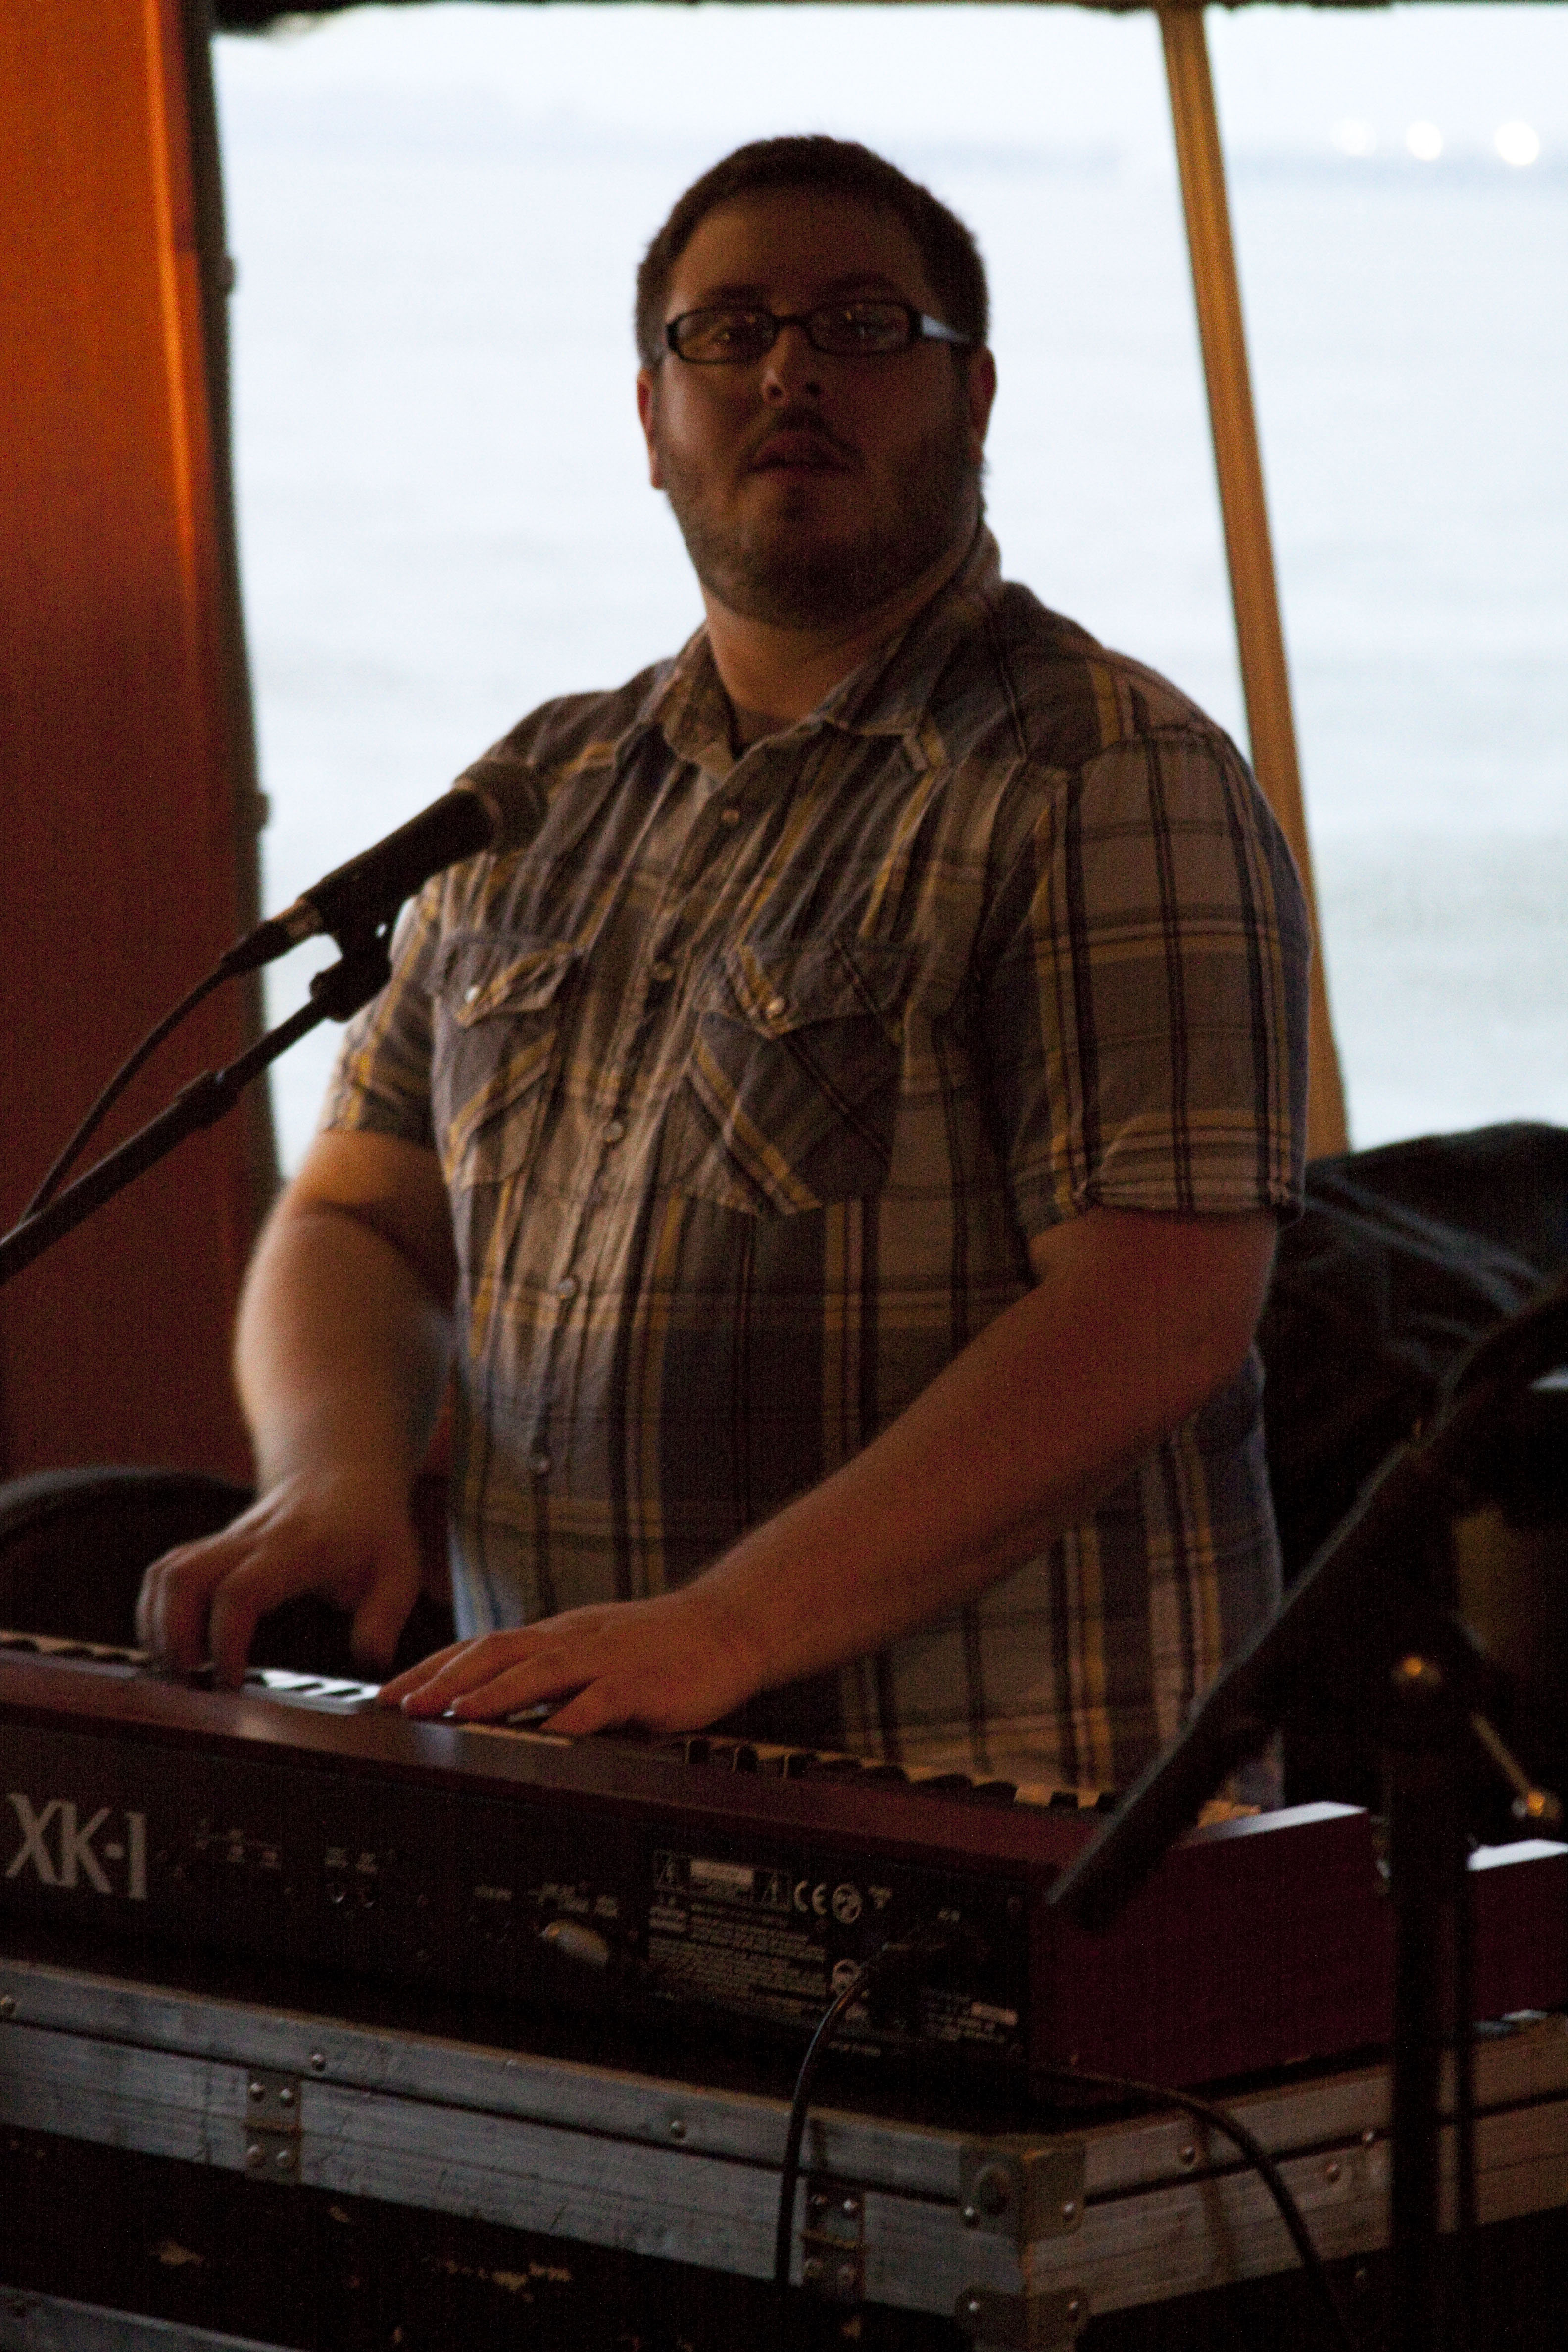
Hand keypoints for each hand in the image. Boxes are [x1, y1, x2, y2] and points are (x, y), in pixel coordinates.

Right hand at [135, 1467, 423, 1687]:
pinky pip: (165, 1571)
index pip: (239, 1593)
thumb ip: (384, 1617)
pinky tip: (172, 1646)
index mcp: (296, 1552)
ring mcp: (227, 1541)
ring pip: (165, 1572)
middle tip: (192, 1682)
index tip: (232, 1680)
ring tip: (178, 1670)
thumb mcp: (398, 1570)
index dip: (225, 1641)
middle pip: (183, 1578)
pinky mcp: (212, 1548)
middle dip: (173, 1637)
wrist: (343, 1474)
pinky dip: (155, 1610)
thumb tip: (370, 1662)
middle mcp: (252, 1542)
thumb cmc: (372, 1531)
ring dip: (157, 1626)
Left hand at [377, 1586, 766, 1735]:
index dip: (432, 1668)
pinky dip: (572, 1716)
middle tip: (403, 1703)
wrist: (726, 1627)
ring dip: (495, 1693)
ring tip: (456, 1712)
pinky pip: (601, 1701)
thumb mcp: (591, 1651)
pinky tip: (547, 1734)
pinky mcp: (641, 1682)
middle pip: (498, 1652)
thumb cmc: (657, 1646)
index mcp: (558, 1635)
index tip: (388, 1691)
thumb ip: (546, 1672)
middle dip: (445, 1678)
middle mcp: (573, 1640)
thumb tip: (487, 1700)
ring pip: (541, 1670)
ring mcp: (607, 1659)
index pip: (482, 1646)